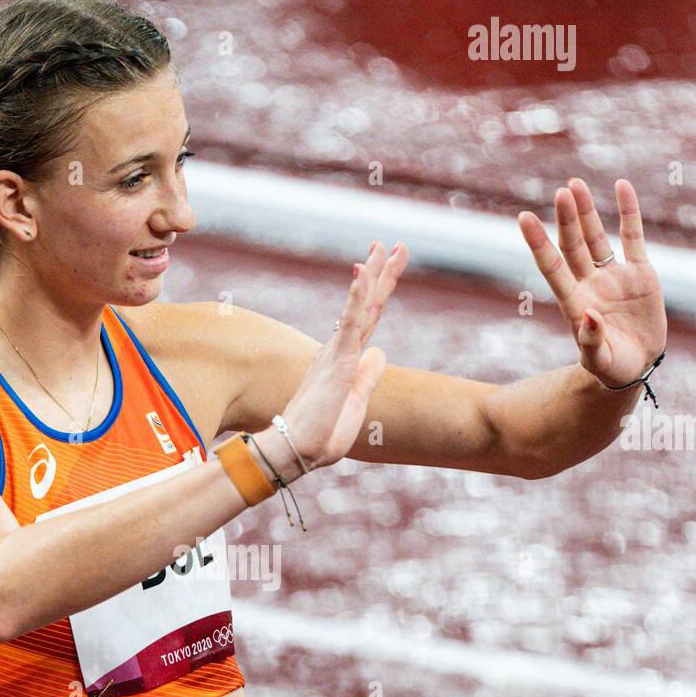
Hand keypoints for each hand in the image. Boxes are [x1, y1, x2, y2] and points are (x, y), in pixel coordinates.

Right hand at [280, 239, 408, 469]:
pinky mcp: (336, 361)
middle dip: (381, 273)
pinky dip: (357, 296)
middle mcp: (339, 350)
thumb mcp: (355, 404)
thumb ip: (368, 377)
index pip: (367, 318)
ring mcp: (337, 353)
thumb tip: (379, 353)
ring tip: (384, 246)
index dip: (378, 291)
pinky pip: (349, 322)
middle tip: (396, 245)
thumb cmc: (321, 436)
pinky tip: (364, 272)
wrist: (300, 451)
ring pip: (360, 306)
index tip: (388, 266)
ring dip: (372, 275)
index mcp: (345, 360)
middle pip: (367, 305)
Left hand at [518, 178, 666, 388]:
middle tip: (562, 191)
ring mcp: (613, 276)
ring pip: (596, 236)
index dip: (539, 243)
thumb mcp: (599, 361)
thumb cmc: (611, 368)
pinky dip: (629, 212)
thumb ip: (590, 341)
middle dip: (567, 219)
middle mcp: (590, 283)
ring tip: (574, 184)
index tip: (524, 218)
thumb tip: (588, 316)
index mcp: (574, 303)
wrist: (636, 366)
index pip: (552, 267)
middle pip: (573, 245)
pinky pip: (633, 236)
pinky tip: (622, 187)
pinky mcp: (639, 273)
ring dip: (586, 211)